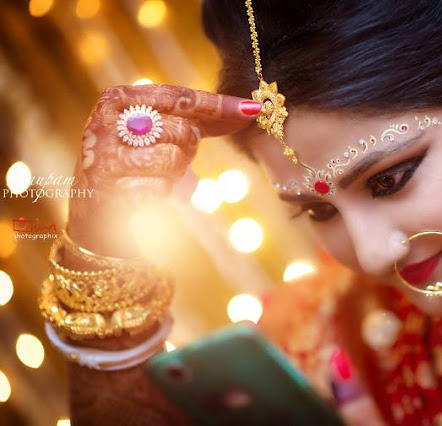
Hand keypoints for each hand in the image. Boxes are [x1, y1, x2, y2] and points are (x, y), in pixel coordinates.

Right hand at [66, 84, 260, 256]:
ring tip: (149, 178)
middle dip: (188, 149)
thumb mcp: (157, 137)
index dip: (218, 104)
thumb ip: (195, 121)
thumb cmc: (134, 172)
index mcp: (119, 100)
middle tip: (167, 161)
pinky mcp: (107, 189)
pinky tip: (140, 196)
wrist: (96, 221)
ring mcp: (104, 155)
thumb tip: (247, 111)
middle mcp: (107, 122)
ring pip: (175, 160)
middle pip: (183, 130)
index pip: (179, 97)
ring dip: (173, 175)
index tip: (253, 109)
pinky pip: (161, 189)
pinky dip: (160, 195)